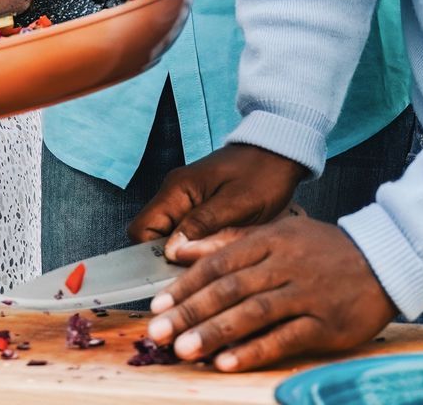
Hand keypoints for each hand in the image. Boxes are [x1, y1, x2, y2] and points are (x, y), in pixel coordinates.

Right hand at [130, 144, 305, 256]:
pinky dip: (197, 245)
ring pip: (170, 237)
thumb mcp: (237, 204)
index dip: (152, 255)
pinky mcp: (199, 205)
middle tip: (200, 269)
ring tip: (213, 261)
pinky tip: (218, 250)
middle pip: (153, 236)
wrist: (280, 152)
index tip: (177, 270)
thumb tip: (170, 252)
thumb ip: (201, 225)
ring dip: (186, 252)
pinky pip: (187, 231)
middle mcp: (174, 193)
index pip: (141, 229)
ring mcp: (185, 199)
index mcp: (177, 190)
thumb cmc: (263, 174)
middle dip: (170, 258)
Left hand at [145, 217, 397, 371]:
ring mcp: (306, 293)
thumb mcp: (278, 232)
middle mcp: (285, 264)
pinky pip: (284, 337)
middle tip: (158, 332)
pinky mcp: (325, 322)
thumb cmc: (324, 249)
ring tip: (184, 350)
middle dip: (190, 312)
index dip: (185, 285)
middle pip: (229, 288)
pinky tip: (228, 362)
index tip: (158, 306)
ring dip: (215, 332)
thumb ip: (229, 241)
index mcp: (270, 239)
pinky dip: (254, 350)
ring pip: (253, 313)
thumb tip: (181, 250)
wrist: (384, 260)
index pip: (218, 262)